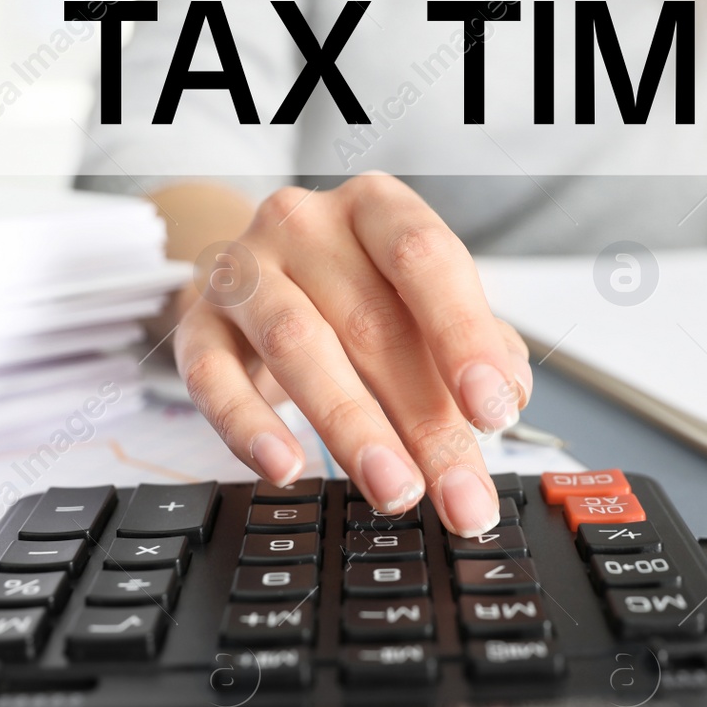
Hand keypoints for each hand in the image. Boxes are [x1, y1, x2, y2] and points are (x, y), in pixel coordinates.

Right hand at [173, 173, 531, 536]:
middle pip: (372, 324)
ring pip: (297, 347)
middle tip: (462, 497)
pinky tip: (286, 468)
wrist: (255, 274)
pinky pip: (213, 378)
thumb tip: (509, 393)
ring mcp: (243, 271)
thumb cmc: (357, 292)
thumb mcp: (423, 304)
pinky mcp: (197, 324)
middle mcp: (304, 225)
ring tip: (394, 491)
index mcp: (375, 209)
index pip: (426, 260)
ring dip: (351, 428)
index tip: (494, 410)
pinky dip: (248, 428)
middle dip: (427, 424)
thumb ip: (478, 342)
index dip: (464, 336)